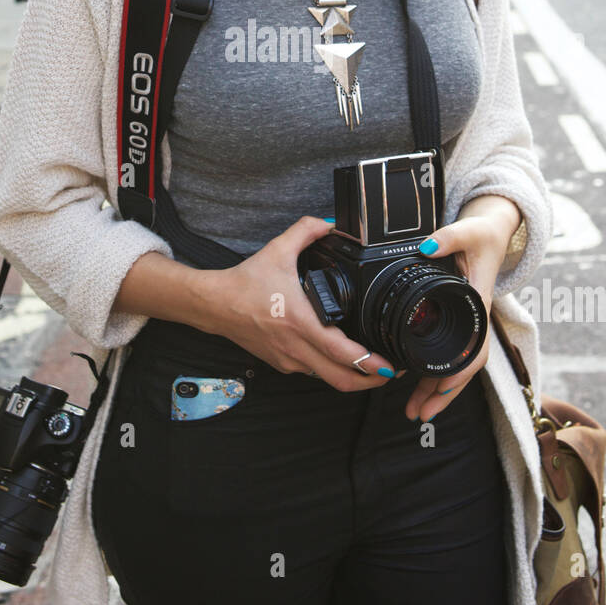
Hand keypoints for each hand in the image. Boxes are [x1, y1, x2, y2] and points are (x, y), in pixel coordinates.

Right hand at [199, 216, 396, 391]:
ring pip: (328, 380)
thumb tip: (330, 223)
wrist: (215, 304)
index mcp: (301, 323)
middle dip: (370, 382)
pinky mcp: (281, 364)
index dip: (370, 364)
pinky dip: (331, 370)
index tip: (390, 365)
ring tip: (372, 368)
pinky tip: (340, 358)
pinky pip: (313, 373)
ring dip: (352, 378)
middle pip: (341, 380)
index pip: (341, 353)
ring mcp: (288, 360)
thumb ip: (306, 230)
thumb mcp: (278, 250)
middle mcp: (296, 348)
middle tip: (390, 373)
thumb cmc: (245, 283)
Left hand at [403, 204, 517, 423]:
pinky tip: (416, 388)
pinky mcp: (456, 322)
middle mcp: (473, 319)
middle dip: (443, 394)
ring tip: (415, 413)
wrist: (492, 232)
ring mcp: (465, 324)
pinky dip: (434, 373)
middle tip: (420, 415)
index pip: (474, 346)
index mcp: (477, 303)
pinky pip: (447, 354)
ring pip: (454, 366)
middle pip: (463, 367)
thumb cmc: (482, 235)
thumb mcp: (467, 230)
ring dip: (436, 391)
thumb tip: (427, 246)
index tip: (441, 385)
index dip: (460, 368)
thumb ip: (448, 237)